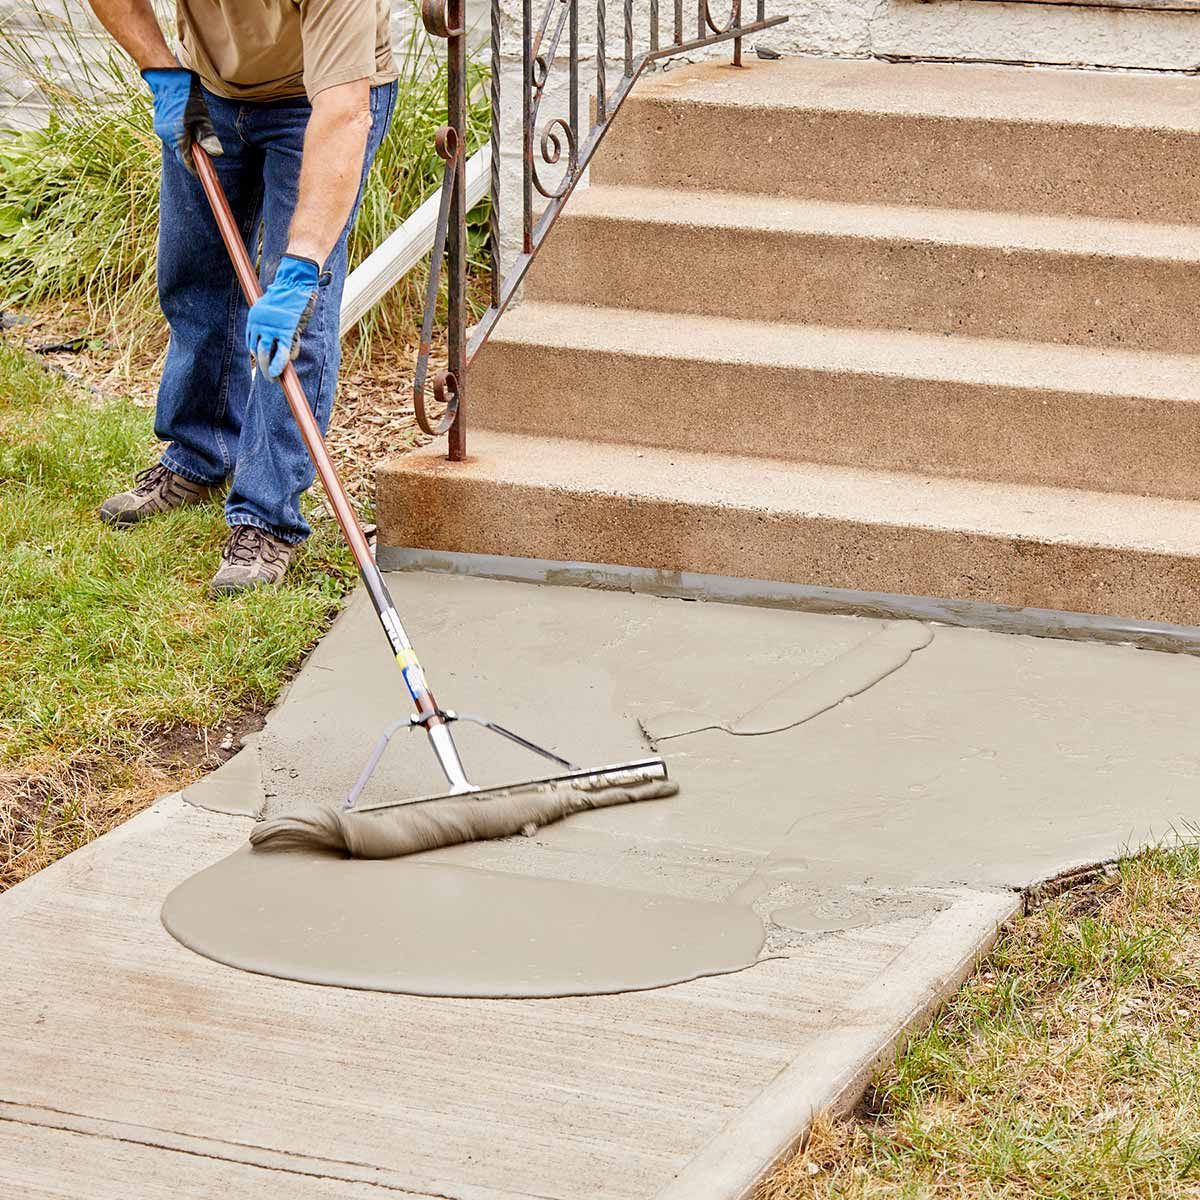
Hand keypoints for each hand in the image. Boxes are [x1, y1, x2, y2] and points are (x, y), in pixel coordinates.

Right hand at [141, 67, 222, 173]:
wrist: (169, 79)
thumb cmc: (187, 97)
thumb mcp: (202, 117)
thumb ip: (207, 137)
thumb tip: (216, 154)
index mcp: (177, 136)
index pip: (187, 160)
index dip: (196, 168)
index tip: (204, 174)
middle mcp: (166, 135)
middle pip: (182, 153)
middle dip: (193, 154)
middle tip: (203, 150)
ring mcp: (161, 130)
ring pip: (177, 145)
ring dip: (187, 144)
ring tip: (194, 130)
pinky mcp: (160, 125)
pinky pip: (173, 137)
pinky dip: (181, 136)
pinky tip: (186, 124)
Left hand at [246, 255, 320, 378]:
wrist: (294, 283)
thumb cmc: (289, 295)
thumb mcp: (275, 308)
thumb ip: (274, 321)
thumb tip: (281, 333)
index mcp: (253, 319)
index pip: (252, 343)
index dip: (260, 356)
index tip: (267, 364)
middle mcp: (258, 324)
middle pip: (256, 351)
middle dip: (263, 366)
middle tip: (269, 377)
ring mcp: (271, 329)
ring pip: (265, 354)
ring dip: (268, 369)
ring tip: (273, 378)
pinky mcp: (285, 331)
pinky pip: (281, 353)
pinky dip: (279, 365)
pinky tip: (279, 374)